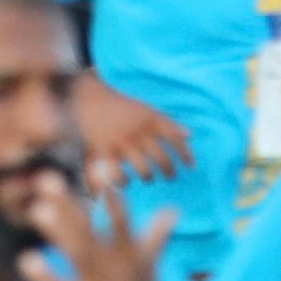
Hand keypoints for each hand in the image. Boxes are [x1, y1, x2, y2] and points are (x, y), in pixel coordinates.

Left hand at [18, 177, 172, 280]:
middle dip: (71, 204)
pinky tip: (27, 260)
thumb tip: (175, 211)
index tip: (97, 162)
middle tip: (47, 179)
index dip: (110, 192)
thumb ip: (157, 238)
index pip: (122, 217)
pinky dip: (44, 276)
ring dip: (59, 231)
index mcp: (135, 256)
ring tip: (37, 211)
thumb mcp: (150, 270)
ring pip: (79, 253)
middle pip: (93, 229)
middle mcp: (119, 269)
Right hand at [73, 73, 192, 184]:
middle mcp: (138, 132)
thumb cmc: (121, 108)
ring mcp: (121, 143)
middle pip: (161, 158)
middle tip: (170, 177)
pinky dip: (124, 181)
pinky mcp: (104, 151)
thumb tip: (190, 135)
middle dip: (169, 171)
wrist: (89, 99)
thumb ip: (167, 122)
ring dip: (148, 177)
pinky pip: (119, 174)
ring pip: (144, 170)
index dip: (185, 154)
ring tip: (148, 177)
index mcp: (149, 120)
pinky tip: (126, 180)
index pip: (174, 138)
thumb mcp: (146, 110)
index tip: (191, 166)